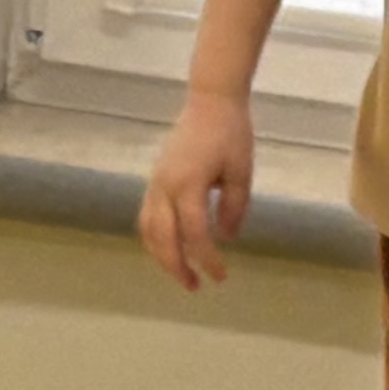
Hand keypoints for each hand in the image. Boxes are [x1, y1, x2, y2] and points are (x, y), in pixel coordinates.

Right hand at [137, 92, 260, 290]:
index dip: (207, 259)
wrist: (209, 102)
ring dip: (162, 257)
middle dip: (178, 266)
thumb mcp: (241, 171)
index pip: (195, 233)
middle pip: (164, 238)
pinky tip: (170, 250)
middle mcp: (165, 187)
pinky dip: (155, 239)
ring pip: (149, 230)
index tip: (221, 276)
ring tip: (182, 273)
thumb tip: (227, 238)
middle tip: (196, 286)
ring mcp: (155, 184)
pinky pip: (147, 218)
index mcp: (189, 184)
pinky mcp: (154, 181)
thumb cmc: (231, 133)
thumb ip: (234, 207)